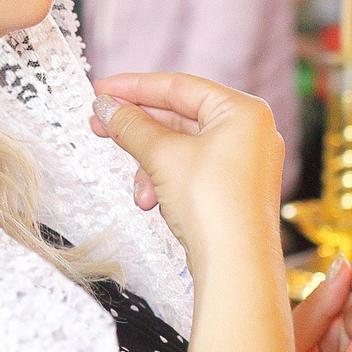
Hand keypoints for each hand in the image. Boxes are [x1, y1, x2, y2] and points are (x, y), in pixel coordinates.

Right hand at [94, 71, 298, 351]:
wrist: (237, 266)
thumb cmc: (213, 205)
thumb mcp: (163, 156)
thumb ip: (131, 126)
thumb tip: (106, 106)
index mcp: (243, 111)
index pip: (179, 86)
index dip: (134, 87)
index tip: (101, 89)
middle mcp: (251, 132)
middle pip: (181, 117)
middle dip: (139, 130)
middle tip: (100, 126)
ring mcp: (246, 163)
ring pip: (183, 149)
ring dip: (150, 165)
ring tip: (136, 187)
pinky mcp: (237, 191)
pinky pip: (192, 172)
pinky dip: (167, 182)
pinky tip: (152, 203)